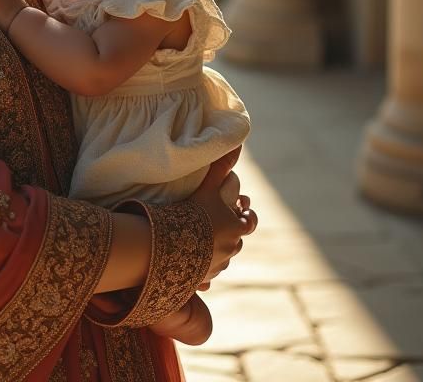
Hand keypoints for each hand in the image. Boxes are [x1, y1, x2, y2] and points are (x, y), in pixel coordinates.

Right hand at [190, 147, 257, 284]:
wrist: (172, 244)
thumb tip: (237, 144)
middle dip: (230, 233)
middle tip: (216, 223)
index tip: (240, 209)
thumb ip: (221, 167)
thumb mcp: (208, 187)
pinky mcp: (203, 278)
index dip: (246, 214)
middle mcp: (231, 248)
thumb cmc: (193, 213)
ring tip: (202, 241)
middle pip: (237, 241)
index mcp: (237, 228)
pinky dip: (203, 268)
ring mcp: (218, 265)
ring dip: (217, 250)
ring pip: (223, 258)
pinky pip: (206, 275)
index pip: (250, 222)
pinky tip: (191, 263)